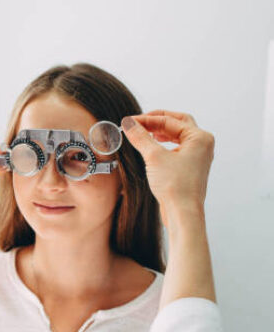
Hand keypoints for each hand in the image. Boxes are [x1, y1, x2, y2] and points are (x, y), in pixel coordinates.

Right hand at [122, 110, 214, 226]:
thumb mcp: (154, 156)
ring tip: (142, 132)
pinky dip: (163, 143)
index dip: (147, 119)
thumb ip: (140, 137)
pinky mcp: (189, 166)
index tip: (129, 121)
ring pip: (177, 135)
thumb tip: (129, 123)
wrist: (182, 212)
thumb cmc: (175, 186)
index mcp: (200, 138)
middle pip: (177, 123)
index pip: (169, 120)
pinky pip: (176, 147)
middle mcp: (201, 145)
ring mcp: (196, 156)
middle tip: (138, 122)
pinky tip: (151, 146)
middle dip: (156, 121)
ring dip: (159, 131)